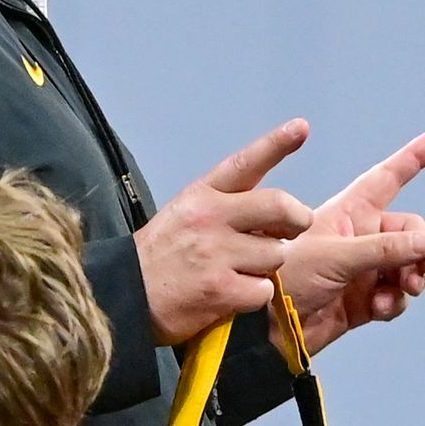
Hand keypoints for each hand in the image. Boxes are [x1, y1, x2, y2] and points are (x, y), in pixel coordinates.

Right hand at [137, 122, 315, 346]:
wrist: (123, 298)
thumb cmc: (160, 257)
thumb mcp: (184, 215)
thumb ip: (225, 207)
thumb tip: (275, 213)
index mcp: (201, 195)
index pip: (244, 164)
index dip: (276, 144)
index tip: (301, 127)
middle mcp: (210, 218)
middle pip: (279, 207)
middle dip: (297, 219)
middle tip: (294, 230)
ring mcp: (215, 254)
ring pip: (277, 254)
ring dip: (268, 266)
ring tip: (241, 271)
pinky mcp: (220, 289)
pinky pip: (264, 290)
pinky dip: (255, 296)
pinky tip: (234, 295)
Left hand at [277, 130, 424, 351]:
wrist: (266, 331)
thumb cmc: (288, 281)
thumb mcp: (336, 257)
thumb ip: (383, 249)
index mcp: (348, 213)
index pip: (386, 179)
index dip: (411, 159)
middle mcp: (358, 238)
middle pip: (409, 232)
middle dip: (423, 248)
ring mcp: (362, 271)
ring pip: (407, 266)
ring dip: (412, 277)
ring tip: (407, 288)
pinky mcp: (362, 302)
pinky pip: (395, 297)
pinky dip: (395, 302)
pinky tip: (381, 309)